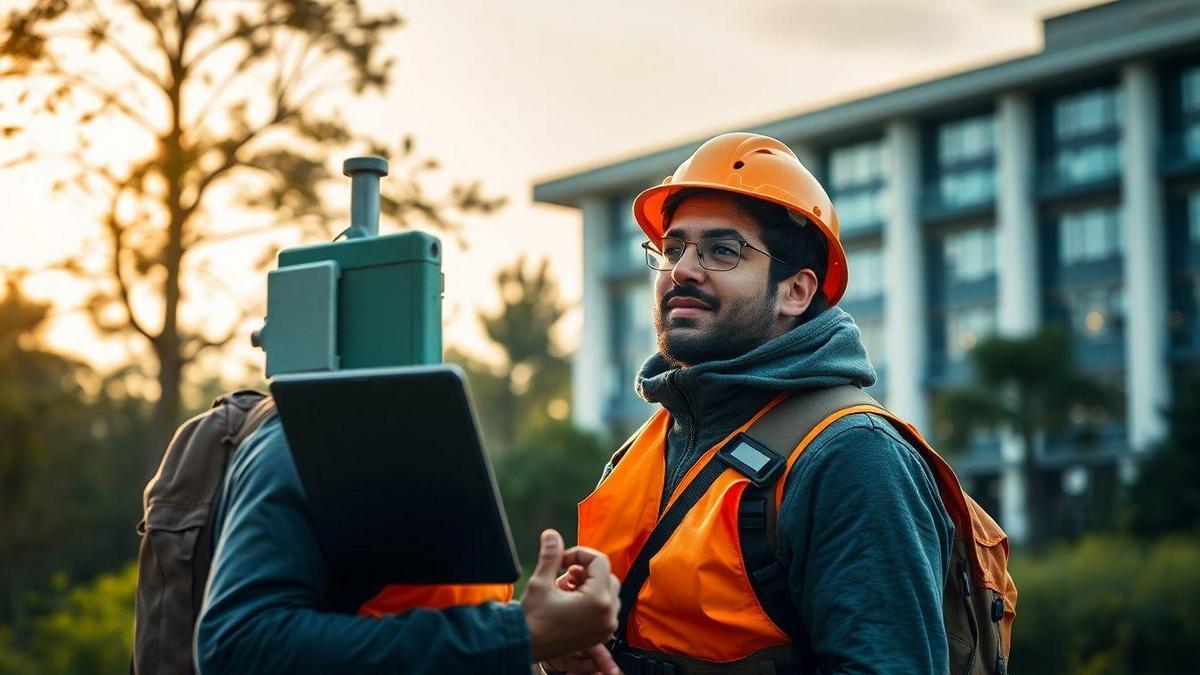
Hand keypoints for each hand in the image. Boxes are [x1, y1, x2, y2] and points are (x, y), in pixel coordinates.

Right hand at [521, 530, 619, 673]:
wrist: (525, 647)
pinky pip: (605, 608)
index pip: (600, 561)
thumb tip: (552, 535)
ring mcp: (606, 626)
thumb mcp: (540, 582)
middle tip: (563, 573)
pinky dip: (591, 599)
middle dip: (584, 569)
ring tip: (564, 588)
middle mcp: (607, 614)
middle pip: (606, 575)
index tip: (561, 560)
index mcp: (597, 600)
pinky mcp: (600, 634)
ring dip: (588, 584)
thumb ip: (551, 556)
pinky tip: (569, 601)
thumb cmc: (532, 620)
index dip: (579, 553)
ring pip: (606, 591)